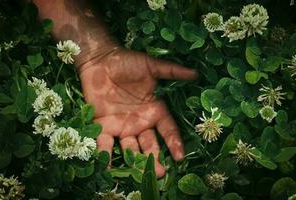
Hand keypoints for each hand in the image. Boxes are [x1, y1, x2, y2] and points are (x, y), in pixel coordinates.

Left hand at [79, 48, 196, 176]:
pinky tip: (108, 167)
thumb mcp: (151, 66)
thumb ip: (172, 71)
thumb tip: (195, 73)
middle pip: (150, 145)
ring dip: (135, 163)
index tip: (180, 156)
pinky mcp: (103, 126)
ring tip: (138, 174)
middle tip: (160, 173)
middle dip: (155, 159)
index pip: (167, 130)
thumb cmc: (127, 62)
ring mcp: (122, 126)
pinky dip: (106, 156)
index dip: (174, 143)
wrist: (100, 60)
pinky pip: (105, 144)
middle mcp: (140, 123)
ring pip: (130, 149)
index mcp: (154, 110)